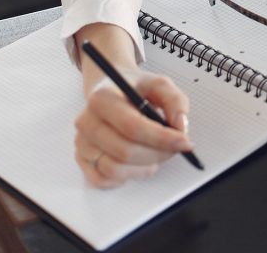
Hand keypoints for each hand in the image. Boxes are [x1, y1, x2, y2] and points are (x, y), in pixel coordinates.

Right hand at [74, 24, 193, 187]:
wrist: (110, 88)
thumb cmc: (134, 88)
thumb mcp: (159, 84)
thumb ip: (175, 102)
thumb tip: (181, 127)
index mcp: (103, 98)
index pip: (133, 126)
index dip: (161, 138)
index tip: (184, 142)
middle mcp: (87, 121)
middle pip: (125, 151)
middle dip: (157, 154)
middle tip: (176, 149)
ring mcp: (82, 142)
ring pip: (115, 170)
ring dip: (144, 167)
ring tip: (157, 155)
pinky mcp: (82, 159)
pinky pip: (103, 180)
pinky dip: (126, 177)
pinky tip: (138, 164)